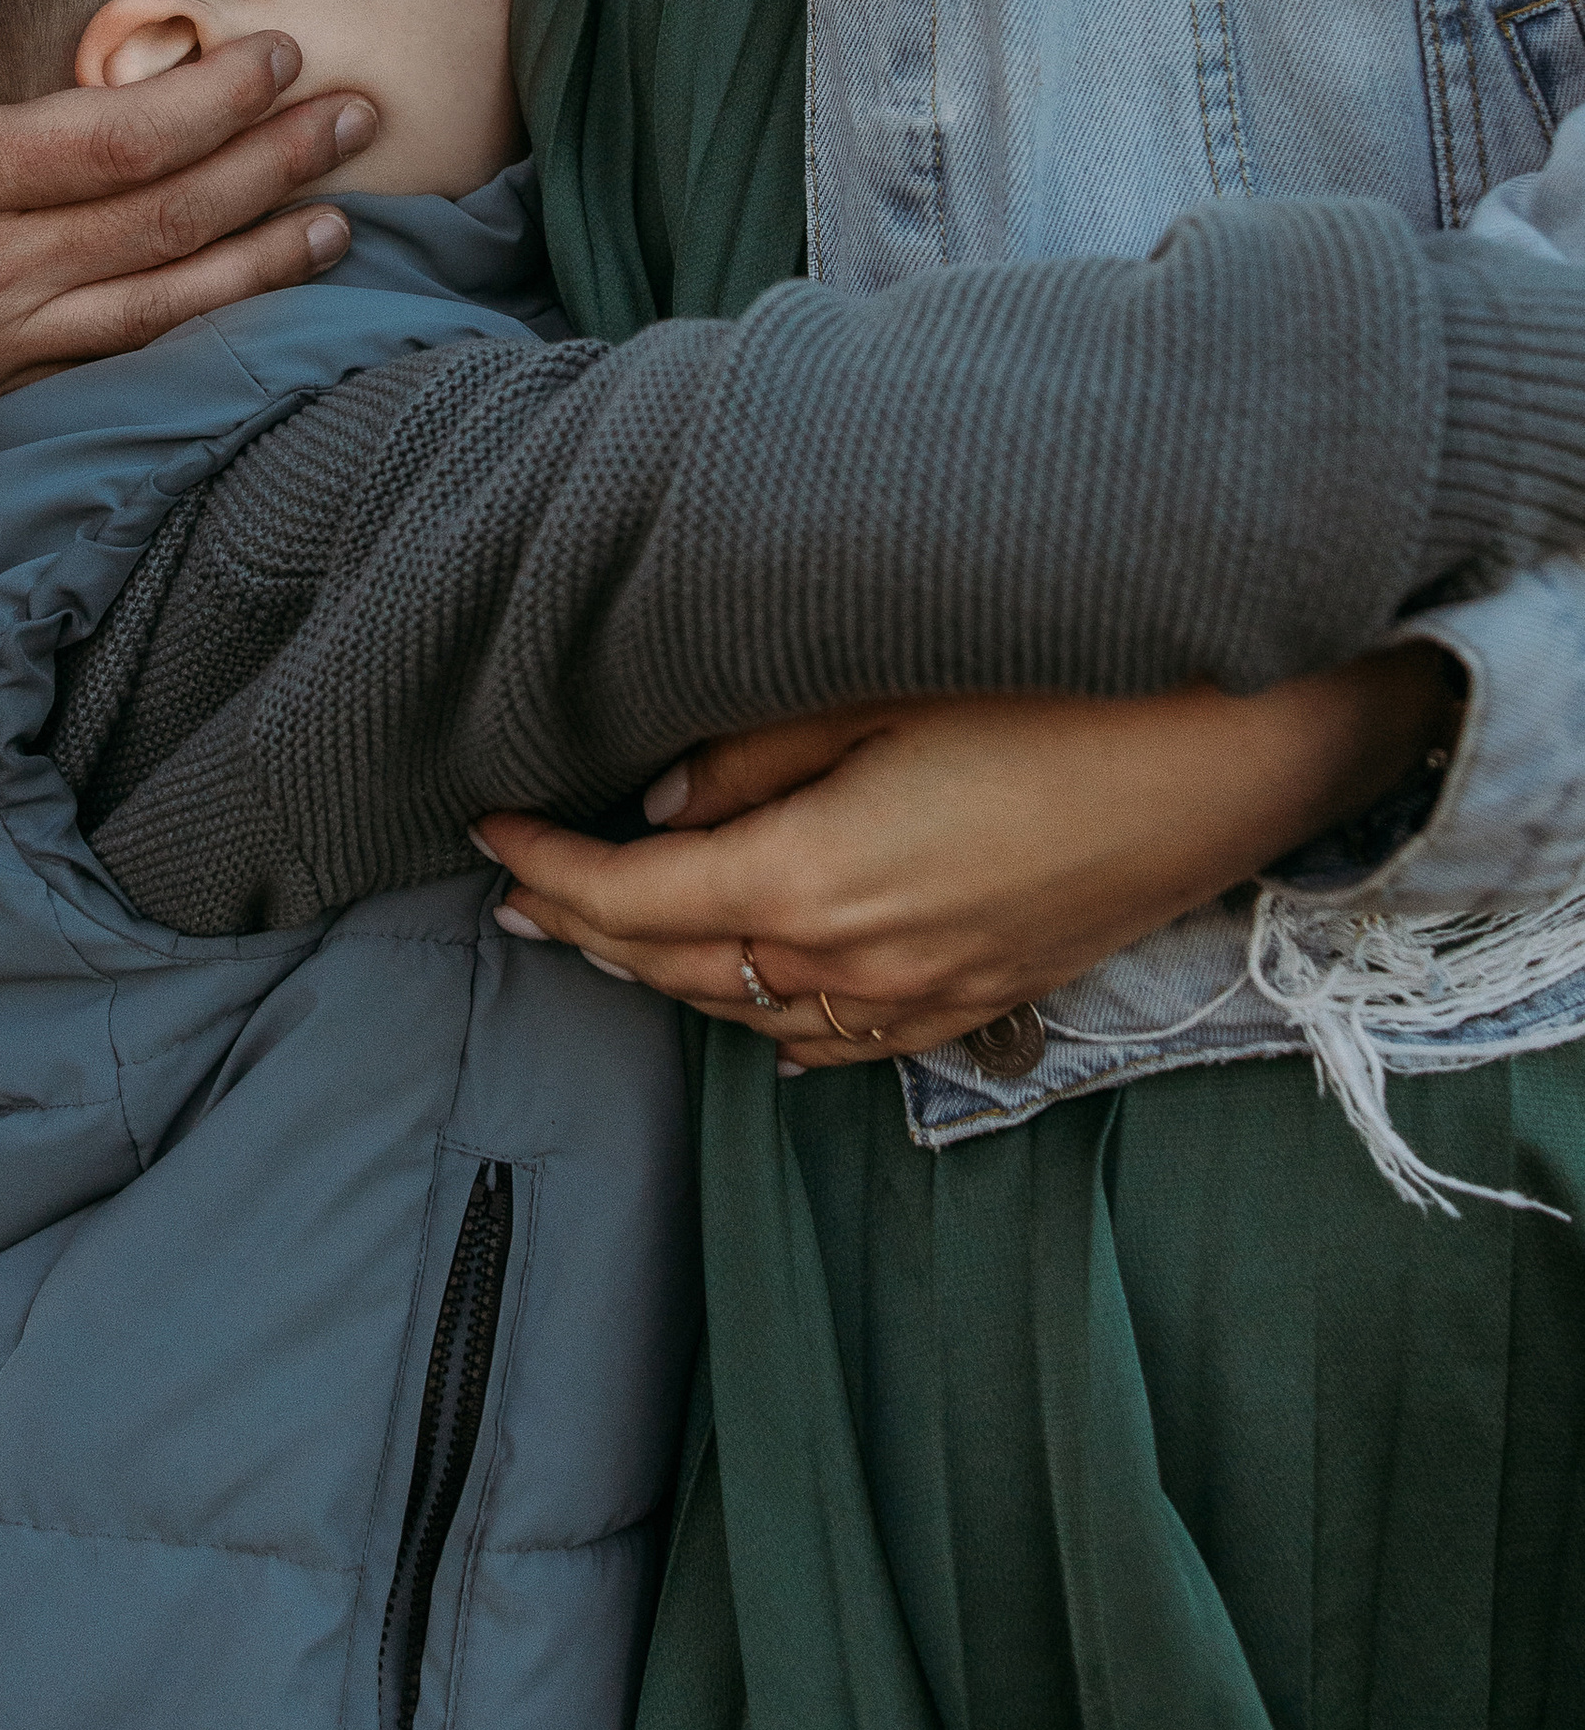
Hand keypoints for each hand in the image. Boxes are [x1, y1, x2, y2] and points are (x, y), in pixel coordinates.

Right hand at [0, 0, 371, 452]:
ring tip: (341, 229)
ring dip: (255, 266)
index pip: (117, 140)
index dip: (214, 99)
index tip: (286, 54)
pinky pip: (100, 366)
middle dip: (274, 168)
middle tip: (361, 119)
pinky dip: (182, 337)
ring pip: (152, 309)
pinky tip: (233, 313)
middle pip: (164, 222)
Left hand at [473, 649, 1462, 1063]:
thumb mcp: (881, 684)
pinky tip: (754, 1011)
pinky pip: (849, 1045)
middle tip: (514, 891)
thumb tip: (657, 812)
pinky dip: (776, 1027)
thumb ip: (751, 754)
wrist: (1247, 746)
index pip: (633, 899)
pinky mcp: (993, 999)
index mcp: (817, 881)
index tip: (483, 828)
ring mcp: (934, 1000)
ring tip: (603, 933)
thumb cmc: (1064, 686)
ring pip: (757, 1015)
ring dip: (669, 977)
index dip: (545, 871)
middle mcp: (862, 967)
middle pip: (682, 968)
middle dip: (585, 930)